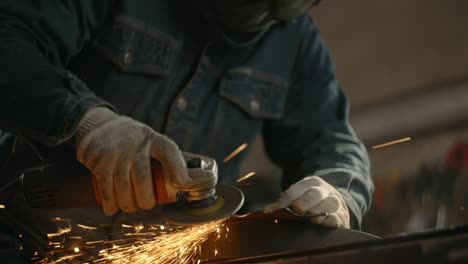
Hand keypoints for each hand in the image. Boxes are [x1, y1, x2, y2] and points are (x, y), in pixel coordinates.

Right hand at [74, 107, 188, 214]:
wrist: (97, 126)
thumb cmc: (130, 140)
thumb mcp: (149, 139)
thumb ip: (165, 156)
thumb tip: (183, 183)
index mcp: (151, 138)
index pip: (168, 151)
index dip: (177, 168)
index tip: (180, 184)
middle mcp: (135, 144)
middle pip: (143, 181)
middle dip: (145, 201)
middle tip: (145, 205)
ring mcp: (116, 153)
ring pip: (124, 189)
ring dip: (128, 205)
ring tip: (130, 207)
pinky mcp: (99, 162)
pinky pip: (106, 189)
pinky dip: (110, 203)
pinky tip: (112, 208)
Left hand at [264, 176, 349, 227]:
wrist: (335, 204)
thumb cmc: (311, 202)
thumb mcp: (299, 196)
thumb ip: (284, 202)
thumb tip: (266, 210)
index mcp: (312, 183)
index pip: (296, 190)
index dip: (284, 200)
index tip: (271, 210)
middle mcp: (325, 191)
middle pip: (315, 193)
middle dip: (305, 201)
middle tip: (297, 210)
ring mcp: (336, 203)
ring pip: (331, 203)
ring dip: (320, 210)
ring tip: (311, 218)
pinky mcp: (343, 217)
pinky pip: (338, 217)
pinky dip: (330, 221)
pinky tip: (322, 223)